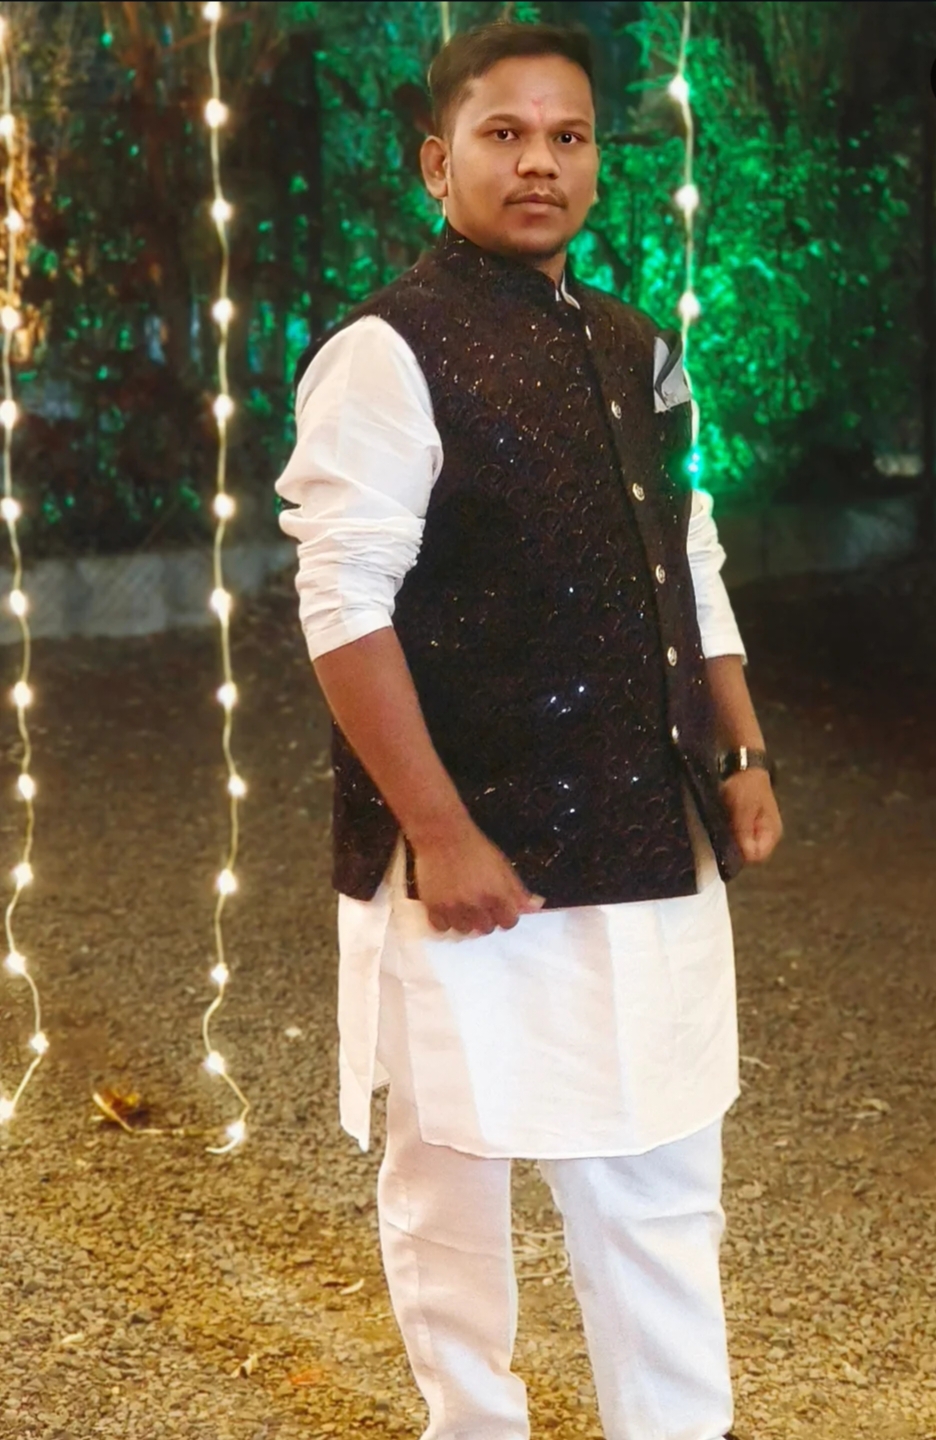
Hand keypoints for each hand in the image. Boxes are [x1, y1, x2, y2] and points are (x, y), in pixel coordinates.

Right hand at [412, 822, 544, 934]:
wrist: (443, 834)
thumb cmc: (475, 848)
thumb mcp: (502, 866)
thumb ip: (518, 890)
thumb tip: (536, 907)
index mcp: (497, 894)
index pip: (509, 922)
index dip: (505, 916)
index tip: (498, 909)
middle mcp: (477, 904)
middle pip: (486, 929)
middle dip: (485, 919)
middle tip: (478, 904)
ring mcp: (454, 907)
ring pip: (464, 931)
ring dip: (465, 922)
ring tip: (461, 906)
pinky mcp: (434, 907)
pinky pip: (442, 928)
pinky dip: (445, 921)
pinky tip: (447, 908)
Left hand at [721, 768, 783, 863]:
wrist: (742, 766)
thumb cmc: (745, 785)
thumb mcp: (743, 807)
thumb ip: (745, 831)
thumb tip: (748, 857)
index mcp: (771, 833)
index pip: (757, 857)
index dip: (741, 853)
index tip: (727, 842)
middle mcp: (766, 836)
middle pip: (748, 854)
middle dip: (733, 847)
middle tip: (721, 832)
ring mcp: (756, 832)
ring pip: (740, 847)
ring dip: (729, 840)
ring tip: (719, 826)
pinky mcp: (746, 827)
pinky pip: (736, 838)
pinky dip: (727, 833)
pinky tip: (719, 824)